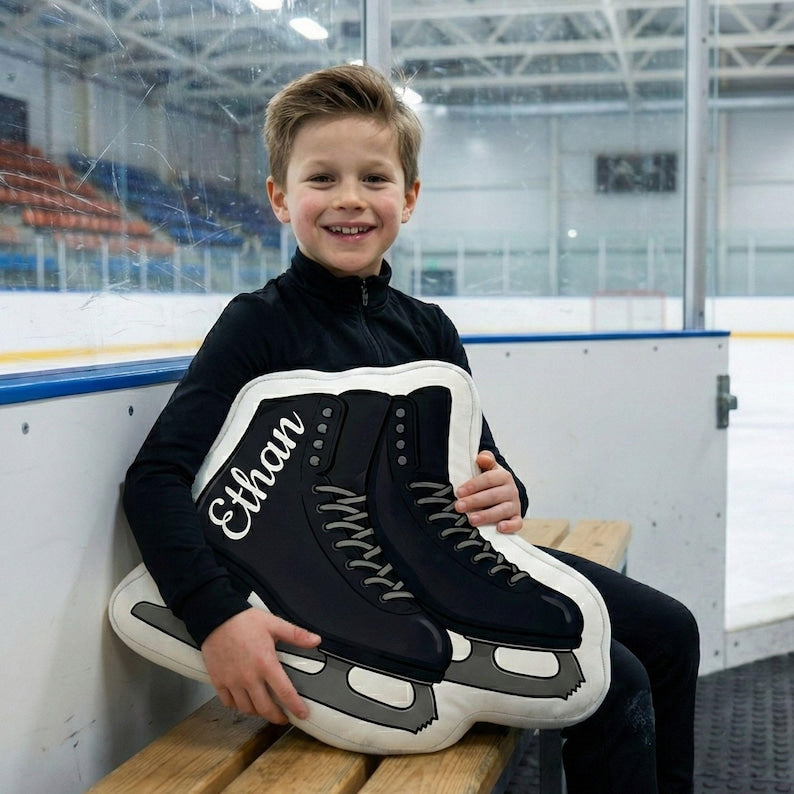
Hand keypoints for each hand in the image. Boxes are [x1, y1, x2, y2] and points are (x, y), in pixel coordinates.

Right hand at [201, 608, 320, 722]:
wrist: (216, 617)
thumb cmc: (244, 621)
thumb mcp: (274, 624)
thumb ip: (296, 634)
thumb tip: (316, 640)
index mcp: (266, 663)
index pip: (284, 692)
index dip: (295, 706)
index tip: (302, 714)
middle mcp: (249, 677)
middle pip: (265, 707)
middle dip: (277, 716)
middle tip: (283, 717)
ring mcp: (232, 681)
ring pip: (246, 708)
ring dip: (258, 712)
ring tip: (265, 709)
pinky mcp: (218, 681)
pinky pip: (228, 702)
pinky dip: (237, 706)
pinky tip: (244, 701)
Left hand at [454, 450, 522, 533]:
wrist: (506, 492)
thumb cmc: (492, 481)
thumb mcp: (489, 468)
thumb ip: (486, 460)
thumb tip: (482, 457)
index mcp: (503, 476)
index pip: (488, 479)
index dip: (473, 485)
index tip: (459, 492)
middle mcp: (511, 490)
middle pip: (493, 495)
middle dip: (475, 501)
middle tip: (459, 506)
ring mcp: (514, 505)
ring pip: (502, 510)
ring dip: (487, 515)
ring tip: (472, 520)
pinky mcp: (516, 517)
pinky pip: (517, 523)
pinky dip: (510, 526)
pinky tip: (499, 528)